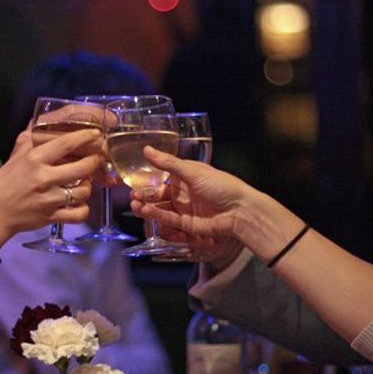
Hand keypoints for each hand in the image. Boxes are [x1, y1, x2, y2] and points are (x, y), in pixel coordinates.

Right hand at [0, 127, 102, 234]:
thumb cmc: (4, 184)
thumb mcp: (14, 158)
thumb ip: (28, 140)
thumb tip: (37, 122)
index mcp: (33, 160)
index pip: (65, 144)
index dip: (84, 137)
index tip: (96, 135)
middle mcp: (43, 178)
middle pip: (82, 167)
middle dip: (94, 162)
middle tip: (96, 160)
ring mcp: (49, 200)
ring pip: (83, 191)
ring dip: (88, 186)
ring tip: (84, 182)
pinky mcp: (52, 217)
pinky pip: (79, 214)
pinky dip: (83, 209)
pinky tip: (79, 204)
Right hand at [129, 147, 248, 268]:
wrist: (239, 211)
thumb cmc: (222, 186)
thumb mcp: (193, 171)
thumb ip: (168, 163)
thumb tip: (147, 150)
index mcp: (186, 176)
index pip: (162, 177)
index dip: (147, 179)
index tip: (133, 180)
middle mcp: (183, 192)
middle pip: (158, 194)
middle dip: (145, 195)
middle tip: (132, 195)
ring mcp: (184, 209)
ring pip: (160, 208)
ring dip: (147, 206)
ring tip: (136, 204)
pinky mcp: (186, 224)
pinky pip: (168, 219)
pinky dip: (156, 215)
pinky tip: (145, 211)